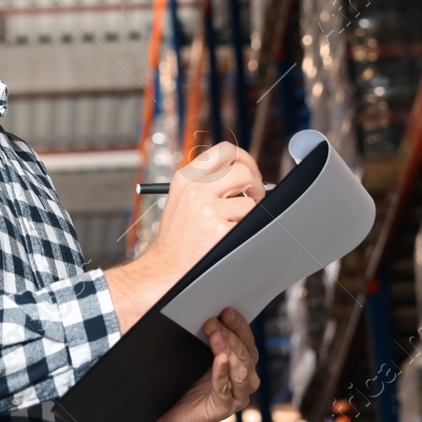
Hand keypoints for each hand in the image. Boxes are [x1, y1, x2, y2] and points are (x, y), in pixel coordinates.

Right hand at [105, 142, 265, 329]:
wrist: (165, 271)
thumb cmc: (177, 239)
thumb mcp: (182, 199)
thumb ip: (207, 181)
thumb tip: (244, 172)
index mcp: (186, 178)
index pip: (224, 150)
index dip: (244, 158)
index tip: (249, 170)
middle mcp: (195, 190)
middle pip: (243, 172)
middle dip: (256, 185)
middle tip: (255, 196)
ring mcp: (208, 211)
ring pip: (251, 201)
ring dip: (250, 214)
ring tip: (235, 225)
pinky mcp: (221, 232)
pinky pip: (249, 225)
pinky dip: (246, 232)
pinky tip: (230, 239)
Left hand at [143, 308, 260, 421]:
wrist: (168, 412)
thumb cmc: (185, 379)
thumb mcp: (197, 354)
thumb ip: (208, 336)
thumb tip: (207, 312)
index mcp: (242, 362)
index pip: (247, 340)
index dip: (239, 324)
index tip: (227, 310)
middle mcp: (245, 379)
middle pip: (245, 353)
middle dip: (229, 334)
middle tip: (213, 321)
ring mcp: (237, 396)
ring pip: (240, 370)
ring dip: (228, 349)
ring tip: (215, 336)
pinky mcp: (223, 409)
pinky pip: (225, 389)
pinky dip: (222, 373)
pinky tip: (219, 360)